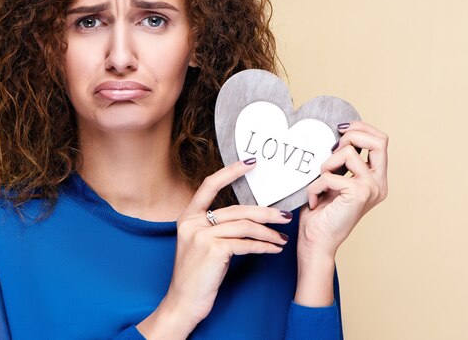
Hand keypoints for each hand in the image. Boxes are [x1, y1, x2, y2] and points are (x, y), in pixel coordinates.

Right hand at [137, 159, 292, 338]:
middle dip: (265, 212)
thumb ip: (214, 227)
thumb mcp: (199, 244)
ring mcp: (201, 236)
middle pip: (237, 209)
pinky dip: (264, 247)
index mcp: (187, 216)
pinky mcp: (213, 250)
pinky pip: (246, 244)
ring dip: (269, 233)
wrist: (182, 302)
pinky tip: (273, 250)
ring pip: (245, 226)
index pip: (210, 185)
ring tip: (282, 239)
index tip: (250, 163)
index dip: (231, 171)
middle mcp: (192, 222)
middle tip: (285, 215)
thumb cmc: (196, 275)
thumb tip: (248, 215)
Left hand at [295, 121, 387, 305]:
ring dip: (325, 166)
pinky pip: (331, 174)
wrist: (316, 240)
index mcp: (376, 178)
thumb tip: (341, 132)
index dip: (361, 128)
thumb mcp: (335, 178)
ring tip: (320, 185)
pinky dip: (315, 186)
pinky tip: (315, 201)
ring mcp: (372, 188)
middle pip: (379, 140)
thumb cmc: (321, 211)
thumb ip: (343, 160)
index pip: (381, 140)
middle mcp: (380, 183)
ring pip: (348, 152)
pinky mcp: (359, 194)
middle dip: (351, 136)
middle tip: (331, 151)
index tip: (340, 129)